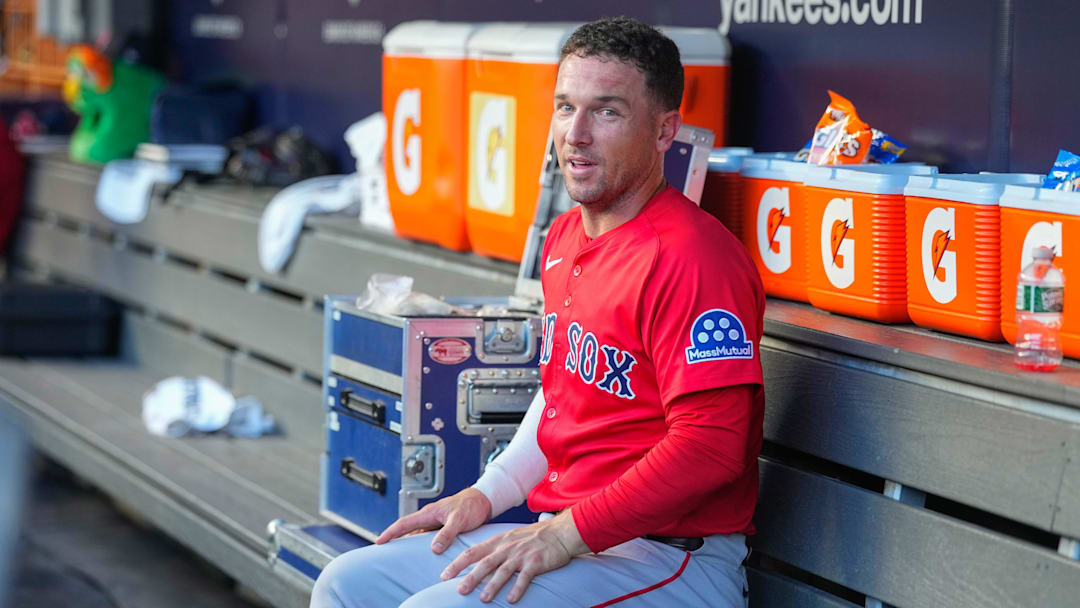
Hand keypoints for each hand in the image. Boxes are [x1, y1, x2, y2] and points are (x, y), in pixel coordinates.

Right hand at [375, 487, 492, 553]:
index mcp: (429, 513)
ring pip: (416, 534)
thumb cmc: (471, 506)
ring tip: (398, 556)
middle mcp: (429, 518)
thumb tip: (433, 548)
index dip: (390, 533)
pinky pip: (427, 537)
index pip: (404, 523)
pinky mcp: (442, 527)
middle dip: (393, 539)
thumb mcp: (459, 520)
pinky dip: (420, 545)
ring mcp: (435, 523)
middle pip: (406, 530)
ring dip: (407, 543)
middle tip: (382, 552)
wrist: (483, 501)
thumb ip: (447, 533)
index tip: (378, 542)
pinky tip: (420, 554)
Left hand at [440, 509, 589, 603]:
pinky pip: (525, 577)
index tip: (444, 575)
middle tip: (459, 590)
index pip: (473, 552)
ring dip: (492, 585)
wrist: (559, 533)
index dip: (457, 563)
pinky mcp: (536, 562)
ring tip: (483, 599)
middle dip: (471, 577)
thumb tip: (476, 563)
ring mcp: (521, 555)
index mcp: (498, 542)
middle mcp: (507, 548)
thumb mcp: (509, 538)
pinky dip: (517, 588)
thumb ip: (494, 550)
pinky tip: (511, 599)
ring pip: (503, 571)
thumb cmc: (533, 538)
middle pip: (485, 563)